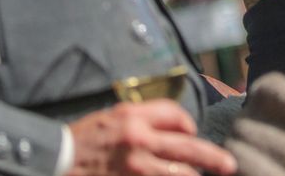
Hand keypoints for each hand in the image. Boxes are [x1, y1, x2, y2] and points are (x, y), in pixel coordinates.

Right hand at [67, 99, 235, 175]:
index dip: (188, 124)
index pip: (175, 115)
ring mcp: (135, 166)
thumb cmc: (83, 140)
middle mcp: (138, 139)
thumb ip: (141, 120)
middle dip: (213, 158)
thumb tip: (173, 129)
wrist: (55, 161)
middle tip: (229, 166)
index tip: (192, 133)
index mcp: (133, 116)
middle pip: (188, 146)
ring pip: (179, 174)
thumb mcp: (111, 117)